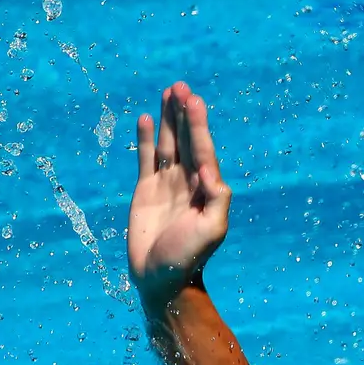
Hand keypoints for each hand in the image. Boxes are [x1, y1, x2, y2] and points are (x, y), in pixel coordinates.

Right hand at [128, 82, 230, 309]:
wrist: (161, 278)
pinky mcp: (145, 191)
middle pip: (187, 140)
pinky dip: (146, 139)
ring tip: (169, 92)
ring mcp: (167, 185)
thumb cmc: (189, 257)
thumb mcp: (212, 229)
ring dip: (169, 119)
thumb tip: (209, 170)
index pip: (203, 149)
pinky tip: (146, 118)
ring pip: (169, 144)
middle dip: (185, 114)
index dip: (198, 125)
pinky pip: (146, 158)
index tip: (194, 100)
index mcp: (207, 188)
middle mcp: (188, 182)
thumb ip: (217, 199)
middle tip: (181, 86)